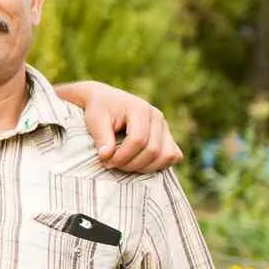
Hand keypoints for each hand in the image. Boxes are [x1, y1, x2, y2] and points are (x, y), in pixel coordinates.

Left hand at [62, 82, 182, 172]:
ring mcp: (164, 127)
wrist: (105, 100)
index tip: (106, 161)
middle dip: (131, 164)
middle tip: (112, 164)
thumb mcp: (94, 120)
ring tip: (124, 165)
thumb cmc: (99, 109)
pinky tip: (138, 163)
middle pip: (153, 150)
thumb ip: (101, 138)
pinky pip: (173, 156)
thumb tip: (106, 157)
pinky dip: (158, 165)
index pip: (138, 140)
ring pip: (166, 156)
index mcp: (140, 109)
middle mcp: (157, 117)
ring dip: (145, 167)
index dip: (122, 156)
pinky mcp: (167, 136)